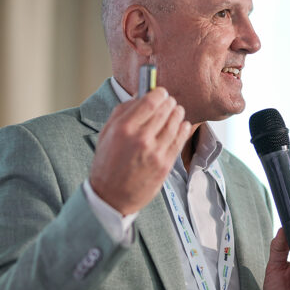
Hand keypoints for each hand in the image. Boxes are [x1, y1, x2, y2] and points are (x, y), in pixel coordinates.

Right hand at [89, 87, 190, 215]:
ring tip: (177, 111)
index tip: (161, 92)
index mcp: (124, 128)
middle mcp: (141, 138)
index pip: (150, 101)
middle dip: (169, 103)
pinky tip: (182, 125)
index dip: (159, 93)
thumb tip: (140, 96)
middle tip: (170, 101)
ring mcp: (155, 152)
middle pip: (165, 111)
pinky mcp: (165, 165)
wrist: (111, 197)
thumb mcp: (106, 134)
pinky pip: (179, 140)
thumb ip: (122, 112)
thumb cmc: (107, 164)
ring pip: (175, 124)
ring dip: (178, 114)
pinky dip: (183, 129)